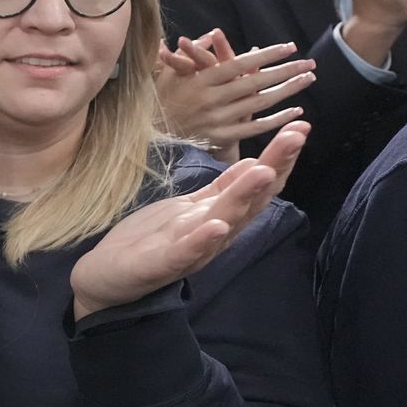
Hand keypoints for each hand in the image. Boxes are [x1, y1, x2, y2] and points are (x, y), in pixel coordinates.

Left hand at [69, 121, 309, 319]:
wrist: (107, 278)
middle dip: (273, 168)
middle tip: (294, 138)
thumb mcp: (191, 207)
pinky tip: (216, 226)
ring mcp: (189, 250)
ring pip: (224, 222)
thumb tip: (257, 164)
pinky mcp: (161, 264)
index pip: (256, 186)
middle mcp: (213, 234)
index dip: (278, 159)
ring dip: (244, 197)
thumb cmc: (151, 239)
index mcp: (218, 217)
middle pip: (249, 200)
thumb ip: (223, 190)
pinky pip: (184, 252)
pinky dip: (202, 240)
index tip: (299, 129)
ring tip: (263, 172)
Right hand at [154, 30, 314, 162]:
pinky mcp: (219, 137)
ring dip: (286, 92)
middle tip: (309, 63)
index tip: (289, 47)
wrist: (150, 132)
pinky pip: (253, 129)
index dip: (266, 55)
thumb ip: (194, 51)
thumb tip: (215, 34)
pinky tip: (295, 111)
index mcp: (200, 79)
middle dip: (285, 72)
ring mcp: (216, 120)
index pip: (239, 64)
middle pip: (255, 83)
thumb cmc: (161, 96)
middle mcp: (210, 99)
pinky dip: (276, 121)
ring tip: (307, 80)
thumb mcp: (171, 69)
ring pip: (258, 105)